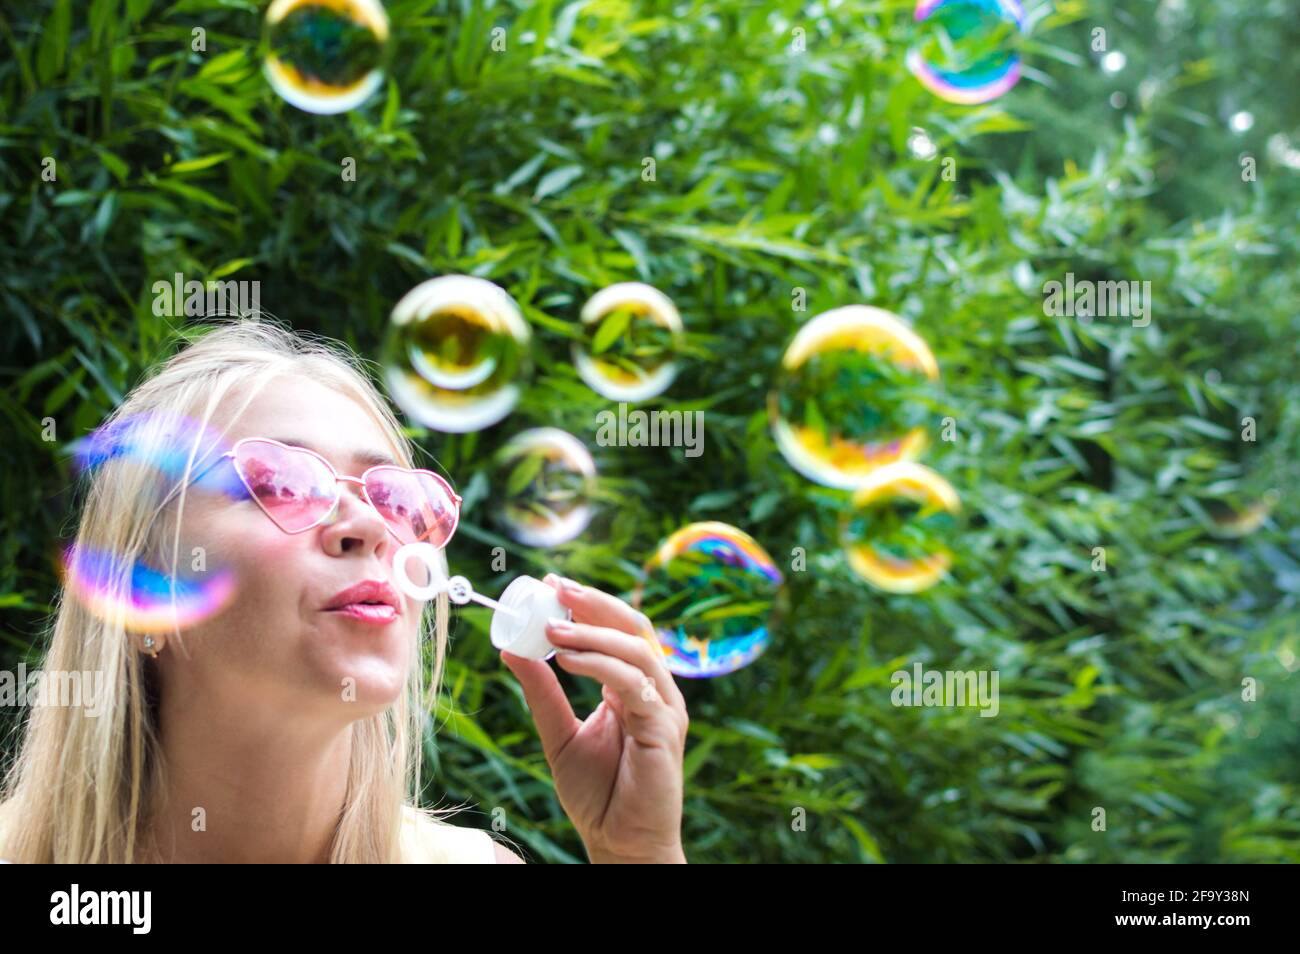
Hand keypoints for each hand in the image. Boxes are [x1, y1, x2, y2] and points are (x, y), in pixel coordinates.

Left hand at [500, 574, 687, 862]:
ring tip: (553, 627)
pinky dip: (601, 665)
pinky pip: (634, 683)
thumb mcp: (558, 734)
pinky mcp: (664, 728)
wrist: (619, 843)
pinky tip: (569, 659)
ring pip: (636, 649)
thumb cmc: (597, 794)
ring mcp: (664, 707)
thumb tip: (511, 650)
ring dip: (593, 631)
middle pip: (632, 627)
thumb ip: (542, 692)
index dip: (587, 604)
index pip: (616, 629)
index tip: (549, 585)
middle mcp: (653, 689)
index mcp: (631, 686)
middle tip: (555, 586)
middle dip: (594, 602)